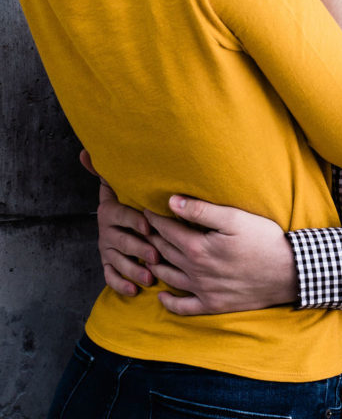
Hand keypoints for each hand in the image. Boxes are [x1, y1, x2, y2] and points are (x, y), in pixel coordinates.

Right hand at [80, 150, 159, 295]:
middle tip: (156, 256)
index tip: (149, 226)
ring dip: (133, 270)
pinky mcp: (108, 264)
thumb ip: (106, 170)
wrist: (117, 217)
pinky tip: (133, 291)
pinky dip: (121, 284)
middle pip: (123, 241)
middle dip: (139, 249)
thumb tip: (85, 151)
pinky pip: (111, 277)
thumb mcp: (119, 183)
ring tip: (149, 277)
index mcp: (111, 210)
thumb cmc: (127, 197)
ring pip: (119, 262)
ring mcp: (107, 249)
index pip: (122, 215)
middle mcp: (106, 231)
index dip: (135, 220)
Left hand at [143, 197, 297, 315]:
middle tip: (142, 229)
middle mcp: (195, 271)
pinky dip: (169, 302)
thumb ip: (200, 211)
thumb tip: (171, 202)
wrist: (288, 273)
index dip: (153, 218)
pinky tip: (162, 295)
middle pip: (164, 252)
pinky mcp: (213, 305)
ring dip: (155, 265)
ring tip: (149, 254)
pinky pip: (183, 308)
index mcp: (197, 248)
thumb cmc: (263, 239)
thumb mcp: (234, 218)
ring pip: (168, 277)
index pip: (166, 230)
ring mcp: (203, 291)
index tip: (144, 209)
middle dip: (150, 238)